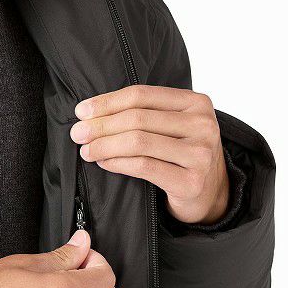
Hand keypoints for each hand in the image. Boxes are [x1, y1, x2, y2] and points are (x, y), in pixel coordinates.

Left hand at [70, 85, 229, 224]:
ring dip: (104, 145)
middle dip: (100, 125)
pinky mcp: (191, 181)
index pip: (141, 95)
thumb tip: (89, 111)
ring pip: (138, 142)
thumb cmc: (182, 154)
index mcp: (196, 102)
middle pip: (137, 118)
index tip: (81, 111)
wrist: (209, 193)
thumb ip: (142, 112)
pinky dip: (117, 163)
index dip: (107, 102)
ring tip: (86, 150)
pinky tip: (103, 162)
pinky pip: (143, 166)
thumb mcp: (171, 125)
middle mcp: (203, 125)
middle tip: (77, 133)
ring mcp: (200, 154)